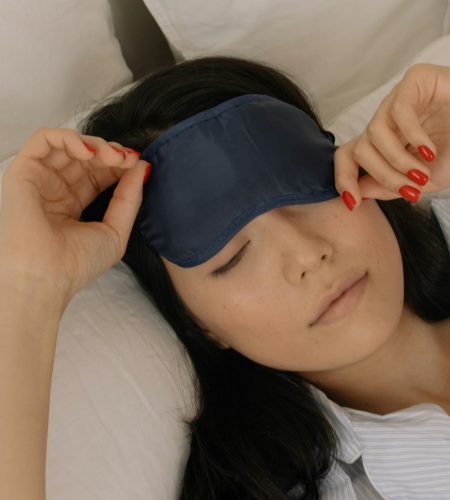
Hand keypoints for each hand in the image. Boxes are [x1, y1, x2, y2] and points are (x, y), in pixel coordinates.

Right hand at [0, 127, 150, 311]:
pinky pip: (43, 139)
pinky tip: (89, 152)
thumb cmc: (77, 263)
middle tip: (129, 160)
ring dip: (96, 144)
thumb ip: (130, 198)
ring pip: (69, 144)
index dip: (119, 165)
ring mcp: (39, 180)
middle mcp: (55, 189)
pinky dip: (69, 137)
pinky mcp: (23, 171)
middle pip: (87, 157)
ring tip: (114, 157)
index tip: (137, 165)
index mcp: (73, 204)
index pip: (99, 173)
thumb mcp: (115, 231)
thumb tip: (144, 167)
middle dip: (112, 153)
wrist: (46, 278)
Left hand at [334, 63, 449, 208]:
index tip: (352, 203)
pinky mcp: (414, 80)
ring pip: (374, 133)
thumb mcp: (422, 180)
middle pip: (360, 150)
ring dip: (398, 160)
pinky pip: (399, 110)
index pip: (347, 156)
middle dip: (383, 176)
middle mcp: (385, 120)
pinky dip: (412, 136)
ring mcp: (397, 99)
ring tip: (423, 173)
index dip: (343, 179)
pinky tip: (428, 150)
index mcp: (383, 141)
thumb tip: (357, 194)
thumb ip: (388, 187)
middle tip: (411, 190)